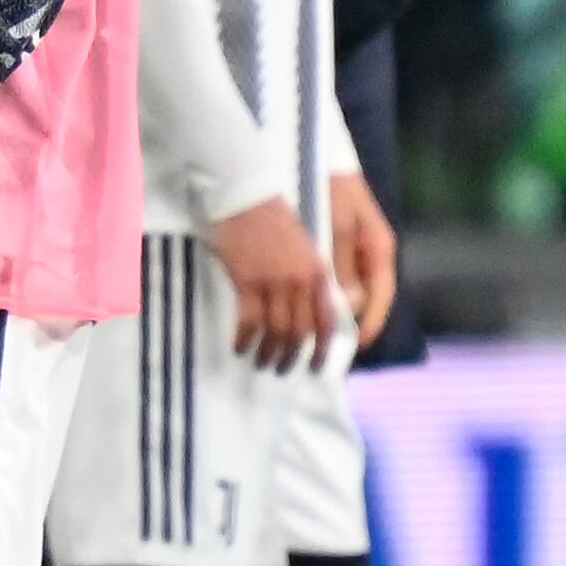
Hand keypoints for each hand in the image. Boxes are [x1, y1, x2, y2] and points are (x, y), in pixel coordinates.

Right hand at [203, 191, 338, 370]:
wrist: (247, 194)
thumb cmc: (274, 216)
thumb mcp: (304, 246)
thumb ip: (311, 276)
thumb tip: (316, 308)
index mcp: (318, 272)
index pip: (326, 319)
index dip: (322, 347)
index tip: (315, 365)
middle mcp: (300, 281)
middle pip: (300, 330)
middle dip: (293, 356)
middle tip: (283, 370)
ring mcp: (273, 281)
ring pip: (276, 329)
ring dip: (269, 351)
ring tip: (261, 363)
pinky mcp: (247, 279)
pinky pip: (249, 318)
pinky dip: (245, 337)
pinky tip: (239, 346)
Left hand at [327, 170, 395, 348]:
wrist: (312, 155)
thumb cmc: (330, 187)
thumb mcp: (337, 225)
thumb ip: (343, 262)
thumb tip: (350, 303)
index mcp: (378, 247)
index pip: (381, 294)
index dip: (371, 321)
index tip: (358, 342)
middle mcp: (368, 252)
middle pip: (363, 296)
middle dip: (347, 320)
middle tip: (326, 344)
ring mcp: (352, 248)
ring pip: (346, 288)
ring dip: (331, 309)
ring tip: (310, 332)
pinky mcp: (332, 243)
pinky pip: (332, 274)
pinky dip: (321, 290)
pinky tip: (302, 303)